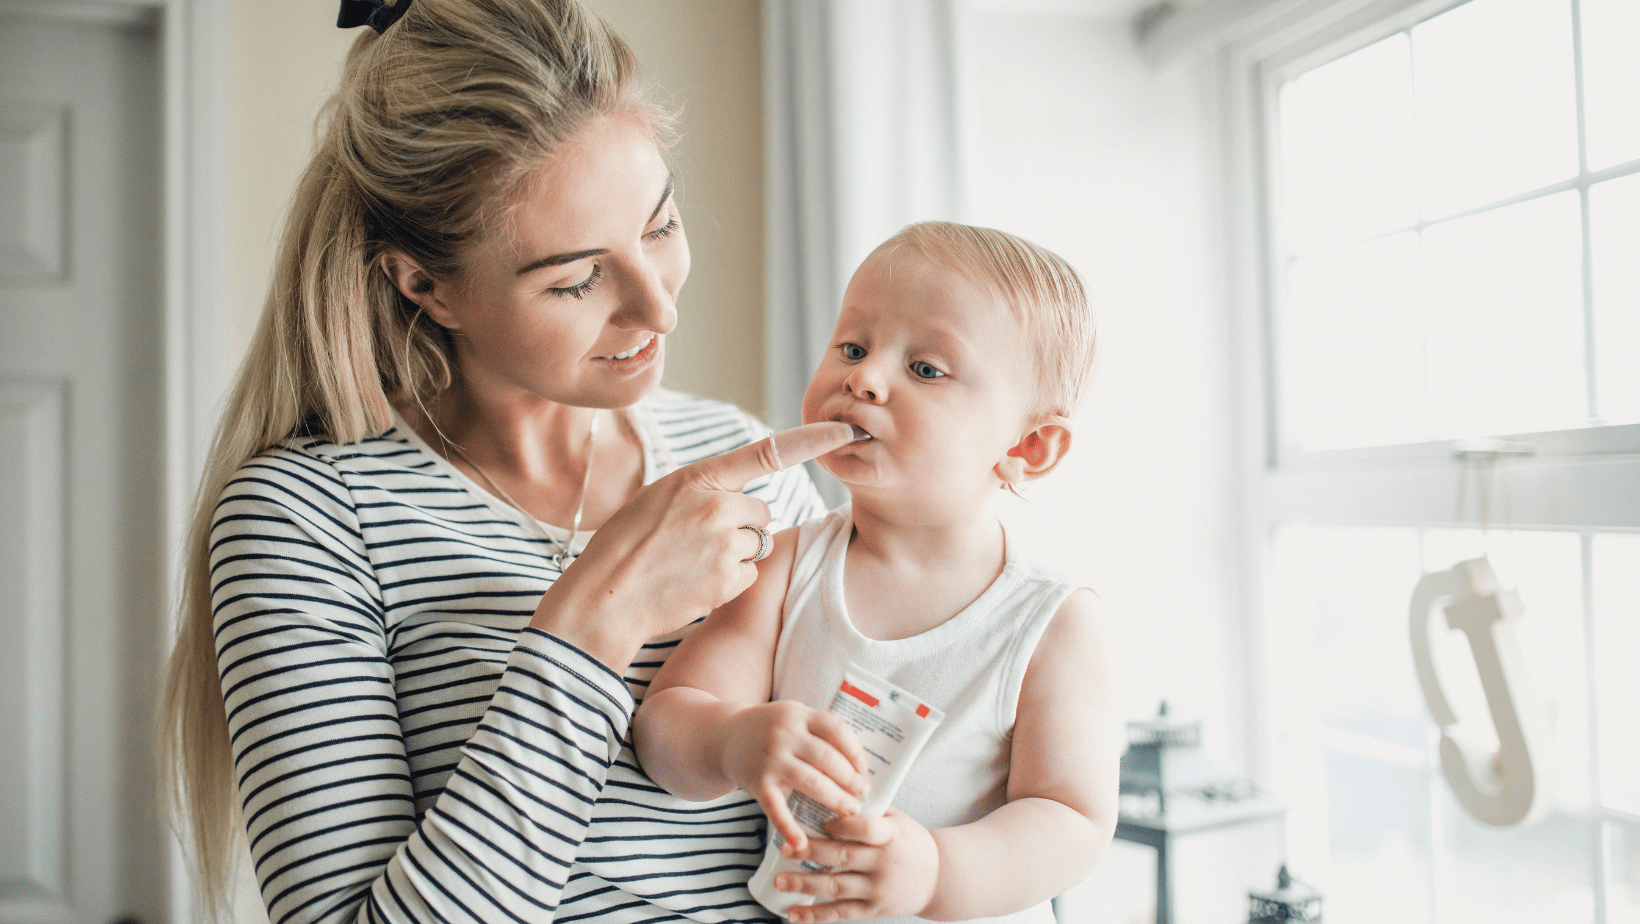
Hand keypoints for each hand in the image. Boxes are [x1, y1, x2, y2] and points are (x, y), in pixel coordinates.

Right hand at [531, 422, 852, 668]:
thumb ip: (702, 489)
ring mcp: (724, 544)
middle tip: (697, 541)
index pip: (765, 452)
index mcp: (697, 477)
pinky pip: (750, 573)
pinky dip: (730, 581)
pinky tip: (696, 583)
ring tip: (692, 563)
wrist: (605, 598)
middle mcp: (717, 506)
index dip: (811, 439)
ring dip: (736, 553)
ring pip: (757, 543)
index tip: (845, 429)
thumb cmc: (624, 546)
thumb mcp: (657, 498)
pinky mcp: (729, 579)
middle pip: (761, 510)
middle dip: (741, 524)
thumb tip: (740, 499)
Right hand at [721, 701, 868, 850]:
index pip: (837, 730)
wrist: (723, 737)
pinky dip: (789, 828)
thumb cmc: (769, 730)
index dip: (856, 752)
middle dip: (851, 779)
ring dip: (836, 799)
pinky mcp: (758, 782)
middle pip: (828, 759)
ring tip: (851, 810)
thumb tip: (860, 763)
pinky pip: (777, 809)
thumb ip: (820, 732)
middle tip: (863, 793)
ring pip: (812, 782)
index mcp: (799, 715)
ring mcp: (770, 759)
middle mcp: (785, 734)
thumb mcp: (793, 718)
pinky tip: (802, 843)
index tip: (865, 769)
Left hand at [775, 809, 939, 922]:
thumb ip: (869, 811)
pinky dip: (815, 915)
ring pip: (835, 887)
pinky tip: (793, 914)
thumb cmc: (912, 843)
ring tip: (780, 881)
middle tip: (785, 849)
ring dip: (804, 884)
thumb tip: (832, 790)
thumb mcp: (898, 820)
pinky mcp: (873, 909)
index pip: (864, 828)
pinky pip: (840, 912)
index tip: (822, 821)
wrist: (938, 879)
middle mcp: (883, 863)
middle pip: (842, 857)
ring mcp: (877, 889)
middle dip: (810, 852)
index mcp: (891, 835)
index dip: (841, 825)